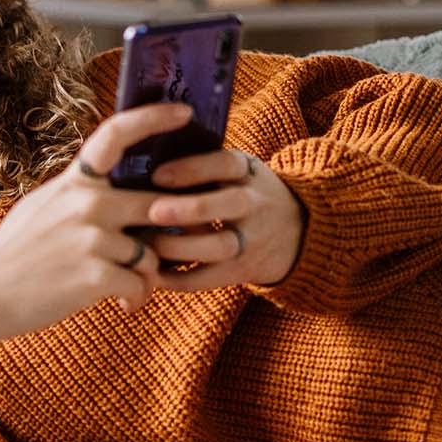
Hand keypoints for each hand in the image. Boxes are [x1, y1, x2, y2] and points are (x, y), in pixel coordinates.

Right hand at [0, 102, 193, 341]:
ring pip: (151, 253)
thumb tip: (116, 189)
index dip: (154, 118)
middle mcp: (86, 203)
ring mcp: (91, 238)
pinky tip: (122, 305)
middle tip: (161, 255)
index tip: (185, 112)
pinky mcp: (95, 276)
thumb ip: (80, 195)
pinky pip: (140, 284)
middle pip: (157, 205)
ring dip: (147, 276)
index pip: (116, 134)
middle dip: (165, 234)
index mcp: (74, 182)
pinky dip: (136, 298)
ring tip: (129, 290)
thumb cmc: (14, 255)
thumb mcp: (43, 207)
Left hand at [143, 149, 304, 290]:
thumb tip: (143, 162)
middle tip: (152, 211)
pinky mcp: (243, 270)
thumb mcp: (239, 171)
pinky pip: (209, 278)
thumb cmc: (247, 193)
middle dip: (190, 209)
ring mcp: (252, 240)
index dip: (192, 169)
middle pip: (229, 204)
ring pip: (218, 246)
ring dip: (178, 247)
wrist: (298, 231)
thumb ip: (204, 166)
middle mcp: (256, 204)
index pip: (226, 164)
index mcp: (250, 172)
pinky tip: (152, 274)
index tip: (157, 175)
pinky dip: (178, 279)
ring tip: (145, 243)